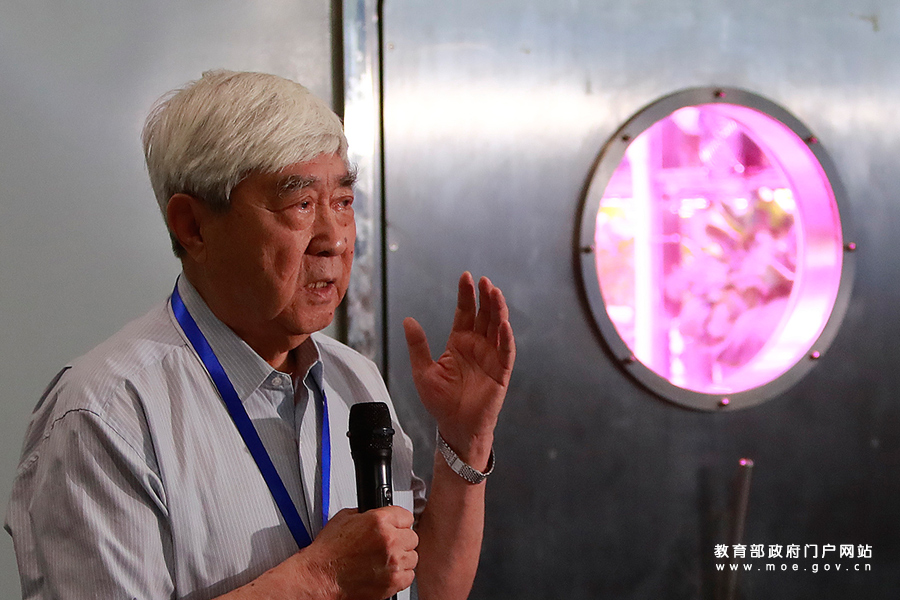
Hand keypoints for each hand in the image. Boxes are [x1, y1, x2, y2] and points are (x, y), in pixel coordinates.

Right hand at [302, 507, 417, 599]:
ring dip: (401, 557)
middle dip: (400, 539)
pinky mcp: (392, 582)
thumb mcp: (345, 518)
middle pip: (412, 536)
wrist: (320, 577)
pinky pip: (410, 575)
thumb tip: (378, 514)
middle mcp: (389, 541)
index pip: (406, 516)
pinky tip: (386, 571)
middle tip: (387, 544)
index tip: (395, 526)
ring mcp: (392, 562)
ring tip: (385, 559)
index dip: (399, 521)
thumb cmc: (329, 552)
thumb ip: (368, 514)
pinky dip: (401, 574)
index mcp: (379, 521)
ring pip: (413, 556)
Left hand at [403, 272, 515, 466]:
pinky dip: (506, 338)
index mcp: (458, 343)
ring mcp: (490, 357)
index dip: (466, 295)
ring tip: (495, 293)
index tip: (465, 277)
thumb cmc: (440, 402)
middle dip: (485, 297)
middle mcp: (477, 346)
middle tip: (484, 281)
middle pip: (483, 315)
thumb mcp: (423, 372)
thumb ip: (418, 346)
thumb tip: (407, 320)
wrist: (455, 427)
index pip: (464, 312)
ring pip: (497, 328)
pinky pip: (506, 352)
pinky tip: (504, 324)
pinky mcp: (501, 372)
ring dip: (498, 311)